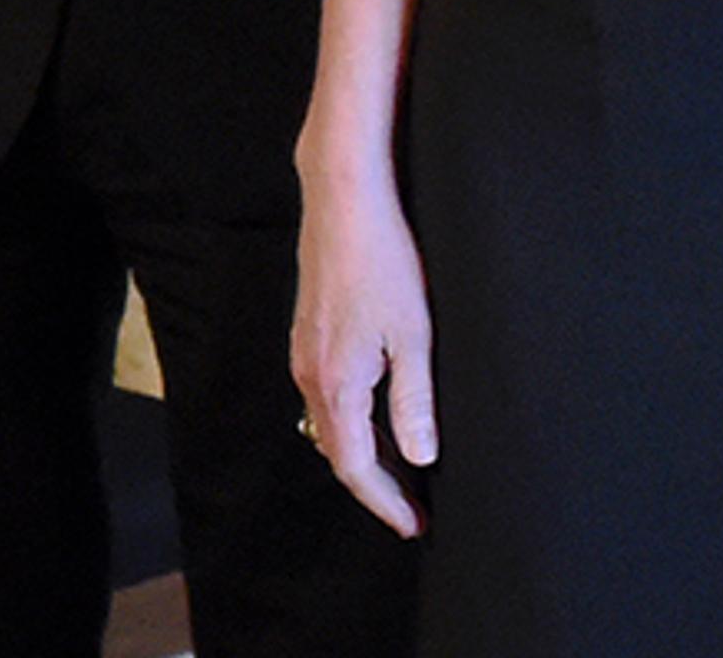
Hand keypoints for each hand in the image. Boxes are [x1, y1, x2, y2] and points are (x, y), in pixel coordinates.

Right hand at [290, 150, 433, 537]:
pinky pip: (324, 396)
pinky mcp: (308, 331)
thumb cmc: (381, 258)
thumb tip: (419, 456)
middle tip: (411, 509)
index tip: (414, 525)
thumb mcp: (413, 335)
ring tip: (399, 471)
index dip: (385, 502)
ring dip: (361, 453)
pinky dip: (349, 422)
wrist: (343, 197)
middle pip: (335, 451)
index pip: (355, 465)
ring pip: (327, 424)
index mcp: (335, 381)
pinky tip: (376, 416)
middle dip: (373, 485)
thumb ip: (414, 401)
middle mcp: (309, 371)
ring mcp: (303, 350)